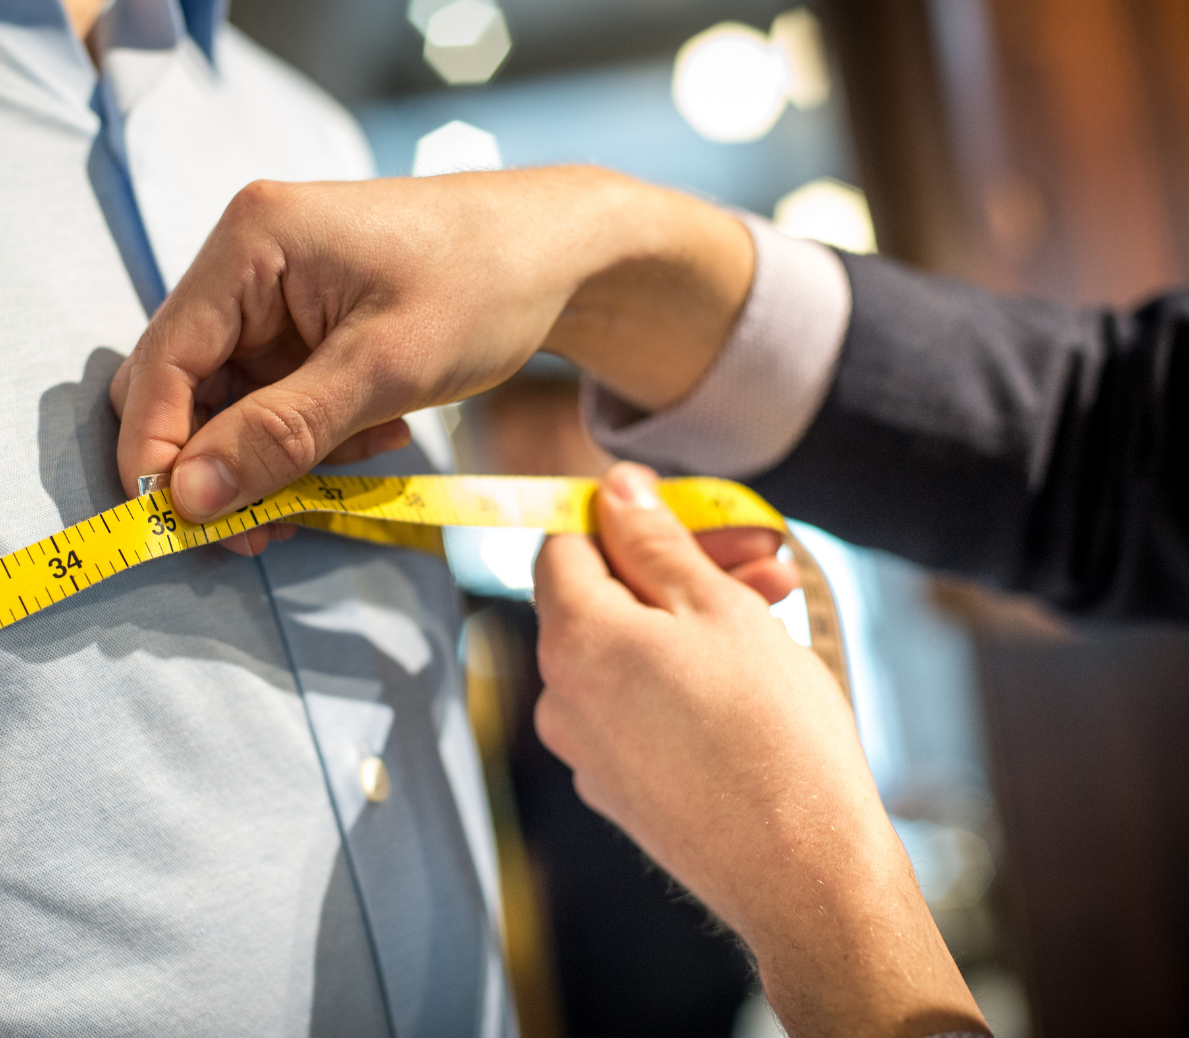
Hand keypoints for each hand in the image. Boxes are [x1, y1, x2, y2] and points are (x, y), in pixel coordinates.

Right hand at [110, 167, 754, 553]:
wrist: (562, 252)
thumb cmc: (486, 286)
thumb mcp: (385, 369)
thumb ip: (281, 434)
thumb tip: (187, 500)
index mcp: (251, 242)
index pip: (162, 363)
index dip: (158, 451)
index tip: (181, 527)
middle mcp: (246, 259)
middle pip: (185, 386)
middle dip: (220, 464)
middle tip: (269, 530)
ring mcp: (274, 290)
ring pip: (231, 401)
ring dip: (277, 455)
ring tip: (357, 466)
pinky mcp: (303, 319)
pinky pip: (275, 396)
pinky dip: (311, 434)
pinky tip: (376, 436)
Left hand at [533, 462, 986, 1037]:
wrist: (804, 874)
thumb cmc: (771, 734)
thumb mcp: (717, 608)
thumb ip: (655, 542)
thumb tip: (614, 490)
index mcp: (572, 642)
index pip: (564, 546)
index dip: (626, 519)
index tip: (691, 515)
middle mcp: (560, 698)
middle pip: (603, 600)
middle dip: (682, 568)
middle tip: (766, 559)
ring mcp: (586, 752)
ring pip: (629, 654)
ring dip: (694, 619)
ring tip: (779, 609)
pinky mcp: (620, 792)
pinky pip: (638, 709)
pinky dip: (683, 679)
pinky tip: (753, 676)